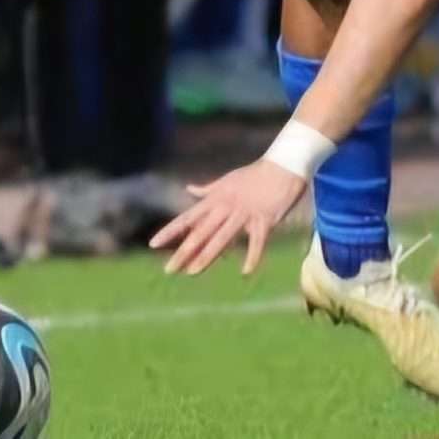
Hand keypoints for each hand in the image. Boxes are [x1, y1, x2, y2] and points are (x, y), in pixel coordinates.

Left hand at [148, 160, 309, 275]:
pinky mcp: (264, 220)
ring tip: (193, 272)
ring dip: (208, 255)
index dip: (170, 231)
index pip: (188, 217)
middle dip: (184, 251)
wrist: (284, 165)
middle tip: (169, 269)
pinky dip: (252, 257)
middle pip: (201, 232)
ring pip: (223, 237)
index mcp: (216, 199)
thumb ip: (207, 189)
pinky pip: (257, 242)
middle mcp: (226, 207)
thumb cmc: (255, 173)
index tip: (153, 244)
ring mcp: (244, 213)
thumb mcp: (227, 179)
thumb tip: (189, 189)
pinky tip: (245, 272)